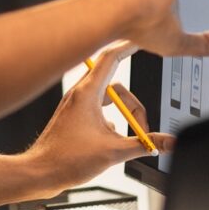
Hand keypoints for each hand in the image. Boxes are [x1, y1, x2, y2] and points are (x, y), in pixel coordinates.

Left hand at [22, 42, 173, 192]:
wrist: (41, 172)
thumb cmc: (65, 159)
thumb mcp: (114, 152)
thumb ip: (144, 144)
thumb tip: (167, 142)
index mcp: (87, 93)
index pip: (112, 58)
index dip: (129, 46)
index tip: (142, 37)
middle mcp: (80, 95)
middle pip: (117, 86)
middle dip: (133, 105)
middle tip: (142, 128)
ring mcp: (75, 105)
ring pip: (107, 99)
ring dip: (121, 114)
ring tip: (124, 135)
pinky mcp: (73, 116)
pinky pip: (98, 110)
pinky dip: (110, 121)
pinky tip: (109, 139)